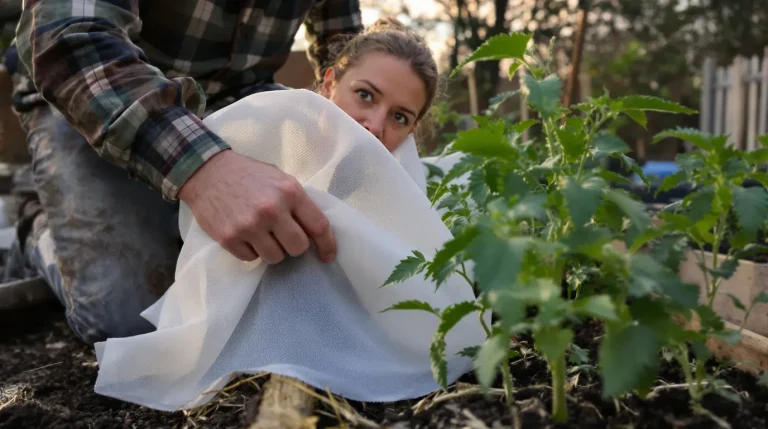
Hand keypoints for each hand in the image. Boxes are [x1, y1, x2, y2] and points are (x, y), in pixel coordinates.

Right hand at [178, 150, 335, 263]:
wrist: (207, 171)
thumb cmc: (248, 175)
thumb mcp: (279, 178)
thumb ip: (297, 201)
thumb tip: (314, 230)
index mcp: (290, 192)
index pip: (318, 226)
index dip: (327, 244)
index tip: (328, 256)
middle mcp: (271, 210)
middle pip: (298, 247)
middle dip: (294, 246)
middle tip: (284, 237)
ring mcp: (249, 225)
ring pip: (275, 257)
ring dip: (272, 250)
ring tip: (262, 235)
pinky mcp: (229, 238)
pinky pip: (251, 259)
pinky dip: (251, 251)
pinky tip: (245, 235)